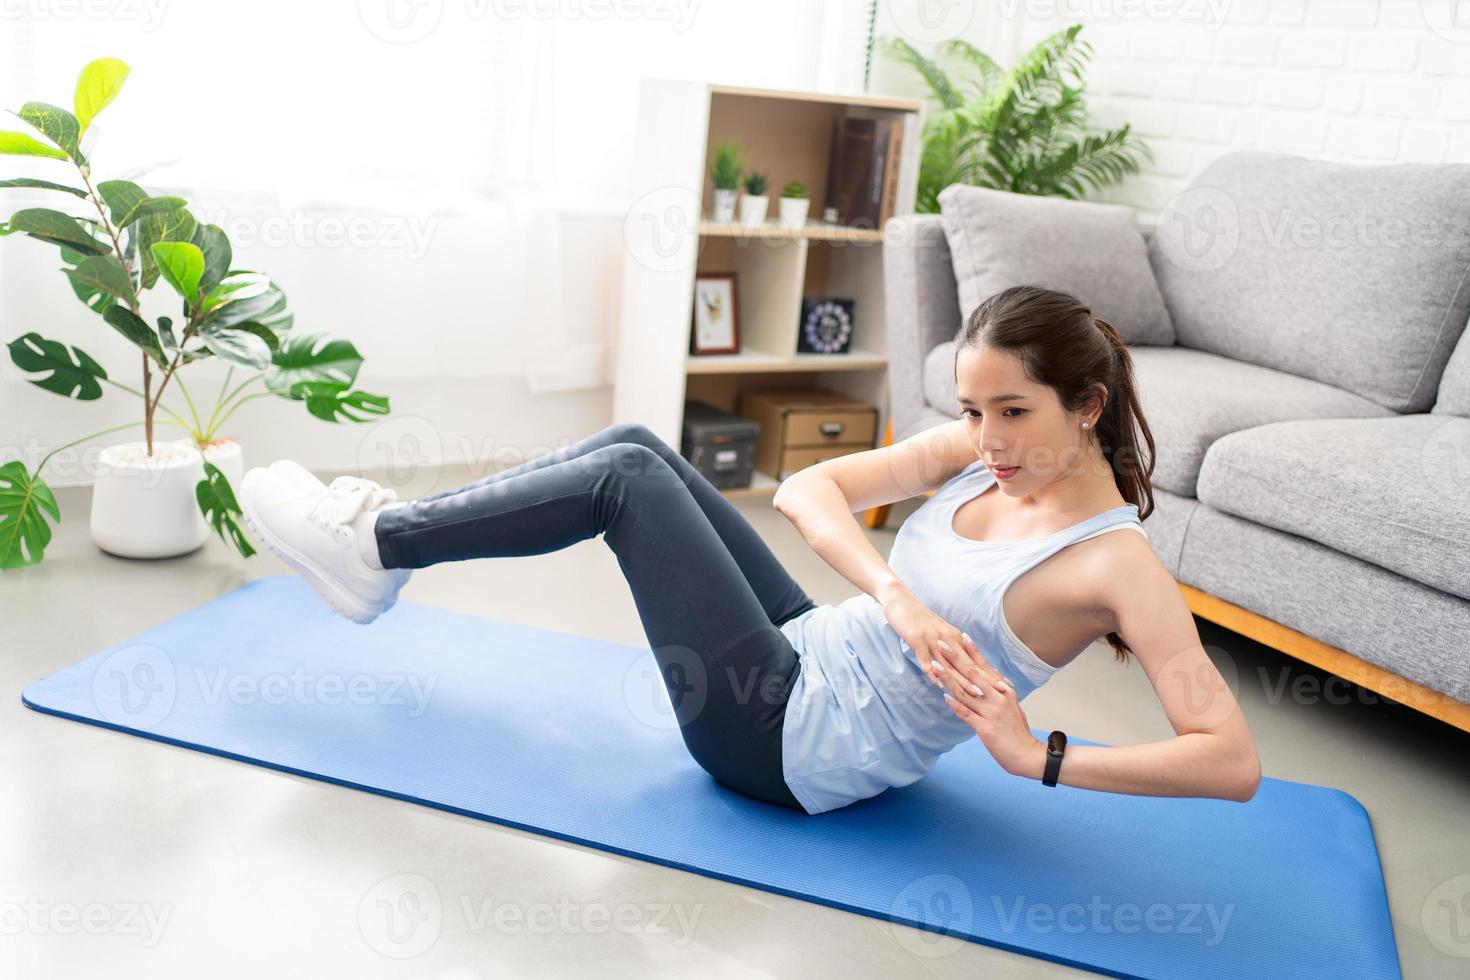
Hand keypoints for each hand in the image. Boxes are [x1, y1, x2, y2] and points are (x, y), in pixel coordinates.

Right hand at [879, 584, 1008, 686]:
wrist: (902, 601)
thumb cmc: (920, 619)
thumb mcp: (940, 632)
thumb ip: (951, 647)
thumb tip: (962, 664)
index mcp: (955, 638)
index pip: (976, 660)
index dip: (990, 674)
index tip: (1004, 686)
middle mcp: (948, 639)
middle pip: (966, 664)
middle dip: (982, 680)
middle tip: (997, 694)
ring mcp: (933, 639)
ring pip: (949, 664)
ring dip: (961, 680)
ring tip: (973, 694)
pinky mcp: (917, 639)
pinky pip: (925, 657)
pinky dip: (931, 670)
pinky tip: (936, 682)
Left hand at [934, 637, 1041, 777]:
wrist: (1027, 755)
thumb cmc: (1017, 731)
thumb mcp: (1011, 705)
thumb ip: (999, 690)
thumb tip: (989, 676)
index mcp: (1004, 690)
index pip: (984, 666)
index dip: (971, 651)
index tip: (960, 636)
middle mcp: (998, 697)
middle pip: (972, 674)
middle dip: (955, 657)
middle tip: (940, 643)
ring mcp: (991, 712)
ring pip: (965, 691)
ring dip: (948, 678)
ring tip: (934, 666)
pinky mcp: (985, 728)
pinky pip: (966, 713)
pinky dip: (955, 704)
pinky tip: (944, 696)